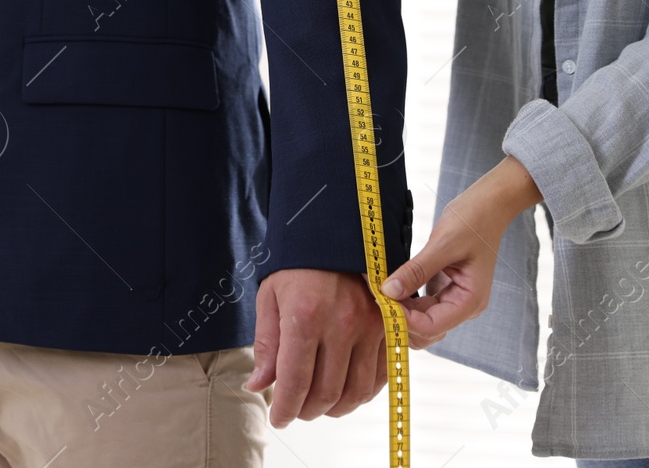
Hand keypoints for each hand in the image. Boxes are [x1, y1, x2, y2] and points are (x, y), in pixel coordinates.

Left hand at [245, 268, 386, 425]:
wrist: (335, 231)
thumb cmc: (297, 264)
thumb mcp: (270, 297)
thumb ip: (267, 345)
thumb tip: (260, 386)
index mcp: (305, 317)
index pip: (295, 383)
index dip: (285, 409)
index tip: (278, 418)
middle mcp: (341, 325)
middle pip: (326, 393)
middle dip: (306, 411)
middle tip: (295, 411)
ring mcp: (370, 326)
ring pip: (356, 391)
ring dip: (335, 408)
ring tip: (319, 405)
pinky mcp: (388, 326)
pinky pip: (379, 375)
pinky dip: (362, 393)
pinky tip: (345, 391)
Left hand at [380, 158, 541, 349]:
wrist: (488, 205)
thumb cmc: (473, 221)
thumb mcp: (442, 245)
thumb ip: (415, 270)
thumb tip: (388, 291)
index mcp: (470, 301)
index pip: (432, 326)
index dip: (405, 320)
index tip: (381, 302)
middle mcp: (464, 306)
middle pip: (427, 330)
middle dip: (401, 319)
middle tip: (376, 296)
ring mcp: (454, 299)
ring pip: (422, 320)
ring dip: (401, 311)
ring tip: (380, 289)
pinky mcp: (445, 289)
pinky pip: (422, 305)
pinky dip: (405, 299)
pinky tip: (390, 285)